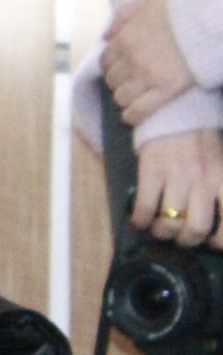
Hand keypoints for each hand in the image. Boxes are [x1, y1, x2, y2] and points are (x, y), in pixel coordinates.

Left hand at [104, 0, 197, 126]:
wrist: (208, 19)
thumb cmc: (180, 9)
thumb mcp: (145, 3)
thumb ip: (122, 17)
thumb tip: (105, 37)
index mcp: (125, 39)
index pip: (105, 62)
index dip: (112, 69)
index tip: (121, 72)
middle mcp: (131, 59)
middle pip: (113, 81)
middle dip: (119, 84)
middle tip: (132, 86)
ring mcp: (147, 75)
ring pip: (121, 97)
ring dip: (125, 100)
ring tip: (135, 100)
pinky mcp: (166, 89)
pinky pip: (139, 111)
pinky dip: (133, 116)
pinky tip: (134, 118)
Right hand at [132, 130, 222, 248]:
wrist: (176, 110)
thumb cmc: (201, 141)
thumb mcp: (222, 163)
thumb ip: (220, 187)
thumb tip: (216, 216)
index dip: (220, 241)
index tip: (211, 243)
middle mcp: (203, 180)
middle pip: (197, 227)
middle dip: (187, 240)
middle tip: (180, 237)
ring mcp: (176, 175)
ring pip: (171, 221)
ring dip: (163, 233)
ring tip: (159, 230)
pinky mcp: (151, 170)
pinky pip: (145, 206)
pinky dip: (140, 220)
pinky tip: (139, 221)